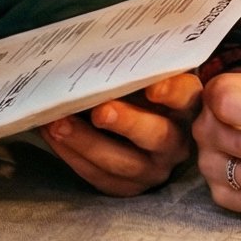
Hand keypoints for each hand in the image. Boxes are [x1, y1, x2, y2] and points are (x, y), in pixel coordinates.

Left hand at [37, 69, 200, 195]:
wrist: (131, 127)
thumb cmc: (135, 92)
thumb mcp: (141, 77)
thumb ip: (131, 67)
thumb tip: (95, 52)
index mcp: (185, 106)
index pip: (187, 97)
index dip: (173, 92)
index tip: (153, 87)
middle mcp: (175, 141)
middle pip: (157, 135)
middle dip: (127, 123)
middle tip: (100, 111)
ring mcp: (153, 169)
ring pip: (124, 163)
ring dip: (87, 142)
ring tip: (58, 124)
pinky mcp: (128, 187)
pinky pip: (101, 177)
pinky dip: (74, 157)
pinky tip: (53, 137)